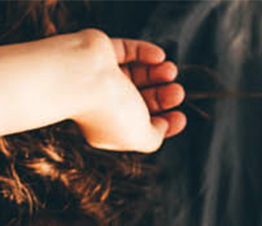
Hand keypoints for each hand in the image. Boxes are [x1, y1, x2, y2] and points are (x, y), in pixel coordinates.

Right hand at [72, 33, 185, 152]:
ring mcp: (101, 78)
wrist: (81, 76)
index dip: (163, 123)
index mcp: (107, 128)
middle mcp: (103, 104)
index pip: (139, 127)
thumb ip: (154, 138)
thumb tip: (162, 126)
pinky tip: (159, 57)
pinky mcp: (102, 53)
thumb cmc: (106, 110)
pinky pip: (129, 52)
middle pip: (141, 100)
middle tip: (178, 92)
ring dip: (158, 73)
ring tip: (170, 71)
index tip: (179, 117)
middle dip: (163, 97)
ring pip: (136, 74)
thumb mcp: (138, 136)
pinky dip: (146, 53)